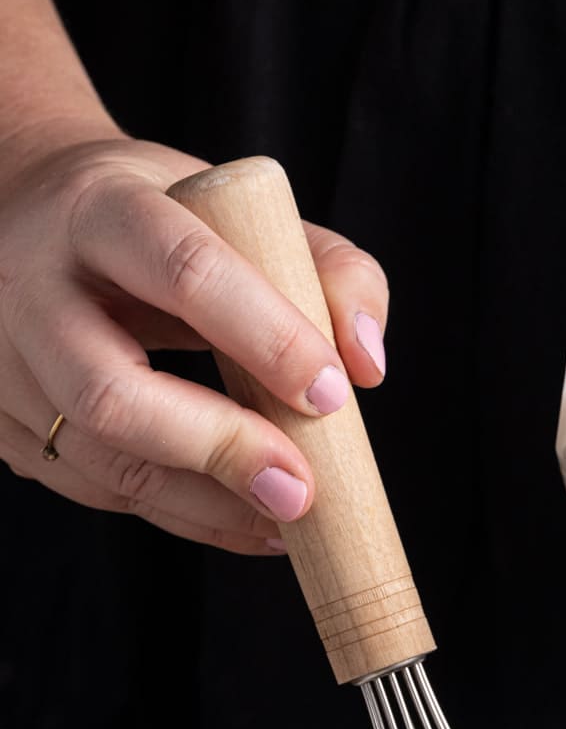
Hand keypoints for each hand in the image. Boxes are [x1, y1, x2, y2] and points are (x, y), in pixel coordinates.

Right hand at [0, 129, 388, 551]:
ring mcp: (5, 364)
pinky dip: (181, 515)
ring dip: (207, 505)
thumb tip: (366, 366)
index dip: (265, 337)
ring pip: (100, 458)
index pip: (183, 270)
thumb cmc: (159, 218)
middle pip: (111, 391)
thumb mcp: (241, 210)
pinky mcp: (4, 426)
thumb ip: (329, 270)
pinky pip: (96, 489)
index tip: (330, 394)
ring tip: (289, 518)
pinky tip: (244, 519)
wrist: (28, 214)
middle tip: (300, 489)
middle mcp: (32, 287)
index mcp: (100, 209)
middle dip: (219, 449)